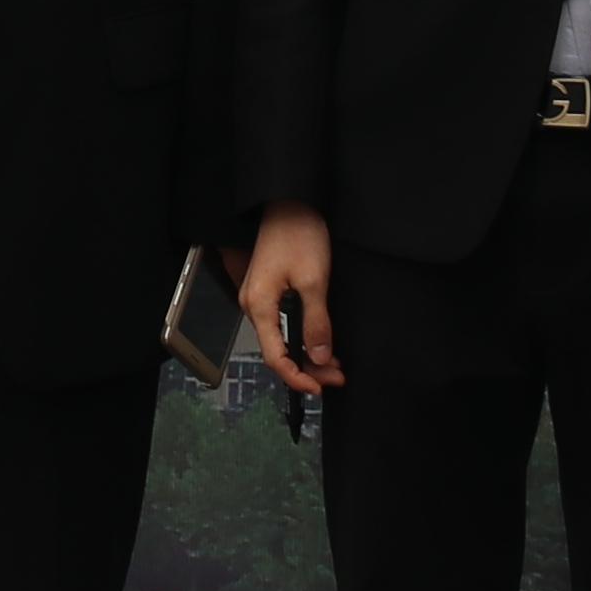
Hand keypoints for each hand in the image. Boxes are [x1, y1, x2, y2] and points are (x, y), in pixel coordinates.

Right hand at [239, 203, 343, 395]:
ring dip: (307, 354)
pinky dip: (301, 337)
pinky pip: (281, 324)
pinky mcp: (267, 291)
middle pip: (277, 350)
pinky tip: (320, 342)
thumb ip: (316, 322)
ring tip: (334, 365)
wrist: (289, 202)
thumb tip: (320, 356)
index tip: (320, 388)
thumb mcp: (314, 281)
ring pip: (281, 338)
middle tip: (337, 377)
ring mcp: (258, 298)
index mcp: (259, 305)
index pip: (274, 356)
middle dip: (307, 368)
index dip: (297, 377)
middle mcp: (253, 305)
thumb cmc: (298, 235)